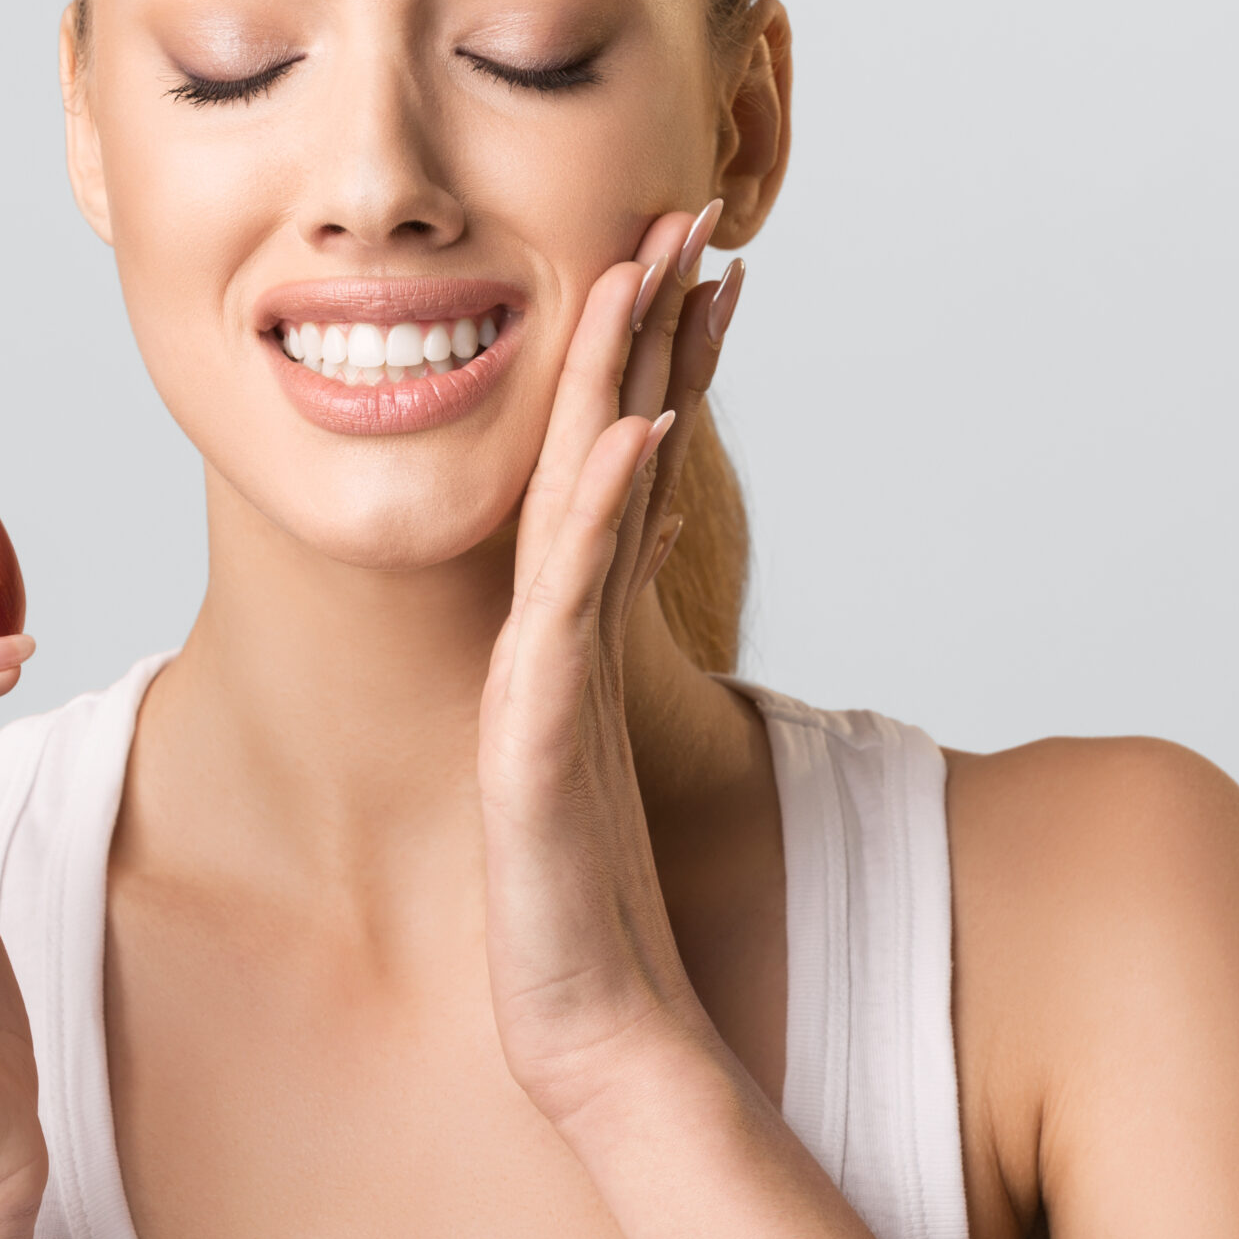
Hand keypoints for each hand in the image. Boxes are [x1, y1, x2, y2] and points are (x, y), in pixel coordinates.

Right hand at [476, 201, 741, 1122]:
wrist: (590, 1029)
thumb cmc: (602, 904)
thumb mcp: (619, 744)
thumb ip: (618, 643)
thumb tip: (652, 533)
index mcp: (585, 630)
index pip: (632, 467)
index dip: (666, 360)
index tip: (704, 262)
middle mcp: (557, 633)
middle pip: (602, 449)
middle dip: (640, 326)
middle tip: (681, 209)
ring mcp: (541, 677)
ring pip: (580, 498)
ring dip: (614, 378)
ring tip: (644, 274)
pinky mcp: (533, 736)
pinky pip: (575, 605)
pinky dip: (603, 511)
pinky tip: (637, 434)